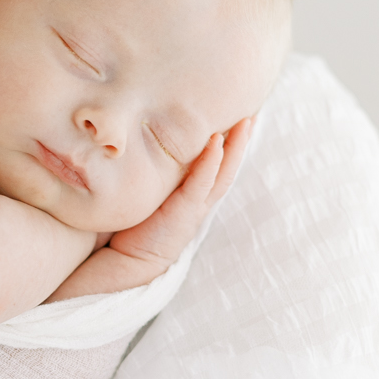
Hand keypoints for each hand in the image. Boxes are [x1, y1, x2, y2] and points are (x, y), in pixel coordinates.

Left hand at [106, 116, 253, 273]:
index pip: (216, 166)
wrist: (126, 262)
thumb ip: (153, 175)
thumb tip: (140, 143)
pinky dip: (210, 162)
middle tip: (253, 115)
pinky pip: (201, 184)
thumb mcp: (148, 196)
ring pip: (222, 173)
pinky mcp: (184, 213)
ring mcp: (195, 207)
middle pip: (227, 167)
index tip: (239, 120)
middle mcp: (199, 201)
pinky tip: (216, 142)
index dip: (229, 145)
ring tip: (246, 123)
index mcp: (192, 196)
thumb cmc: (132, 227)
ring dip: (235, 147)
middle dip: (241, 142)